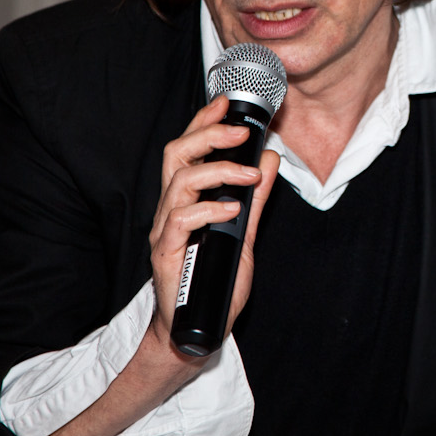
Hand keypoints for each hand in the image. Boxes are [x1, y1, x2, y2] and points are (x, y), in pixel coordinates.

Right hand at [146, 96, 280, 357]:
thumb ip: (256, 199)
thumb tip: (272, 160)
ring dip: (219, 171)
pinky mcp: (164, 253)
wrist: (196, 331)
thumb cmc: (215, 282)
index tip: (226, 103)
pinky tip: (233, 209)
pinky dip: (210, 208)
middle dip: (208, 135)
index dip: (204, 122)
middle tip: (242, 132)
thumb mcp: (245, 234)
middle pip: (175, 155)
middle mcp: (170, 210)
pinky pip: (181, 220)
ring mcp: (164, 231)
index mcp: (186, 200)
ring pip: (179, 182)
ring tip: (250, 176)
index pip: (188, 150)